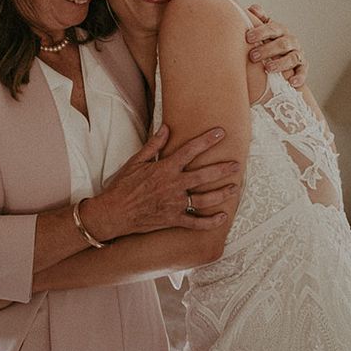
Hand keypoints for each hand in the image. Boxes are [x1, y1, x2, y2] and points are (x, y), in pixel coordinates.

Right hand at [85, 125, 238, 239]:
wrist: (113, 213)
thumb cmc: (122, 185)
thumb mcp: (136, 161)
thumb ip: (154, 145)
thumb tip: (166, 127)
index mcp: (165, 169)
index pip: (190, 151)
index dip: (206, 140)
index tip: (220, 132)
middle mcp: (173, 186)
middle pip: (204, 175)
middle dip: (222, 169)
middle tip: (237, 164)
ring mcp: (174, 204)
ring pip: (205, 199)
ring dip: (222, 194)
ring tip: (235, 188)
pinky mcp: (173, 220)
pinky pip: (196, 223)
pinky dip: (211, 222)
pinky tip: (223, 217)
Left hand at [246, 4, 307, 87]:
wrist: (281, 56)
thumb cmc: (269, 41)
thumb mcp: (264, 30)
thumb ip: (259, 20)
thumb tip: (252, 8)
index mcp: (280, 30)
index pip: (272, 29)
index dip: (261, 32)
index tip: (248, 38)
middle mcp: (291, 41)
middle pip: (282, 44)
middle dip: (268, 49)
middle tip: (253, 56)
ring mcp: (298, 54)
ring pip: (292, 58)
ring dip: (280, 63)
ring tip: (268, 68)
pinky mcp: (302, 67)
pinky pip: (303, 72)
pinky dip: (299, 77)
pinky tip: (291, 82)